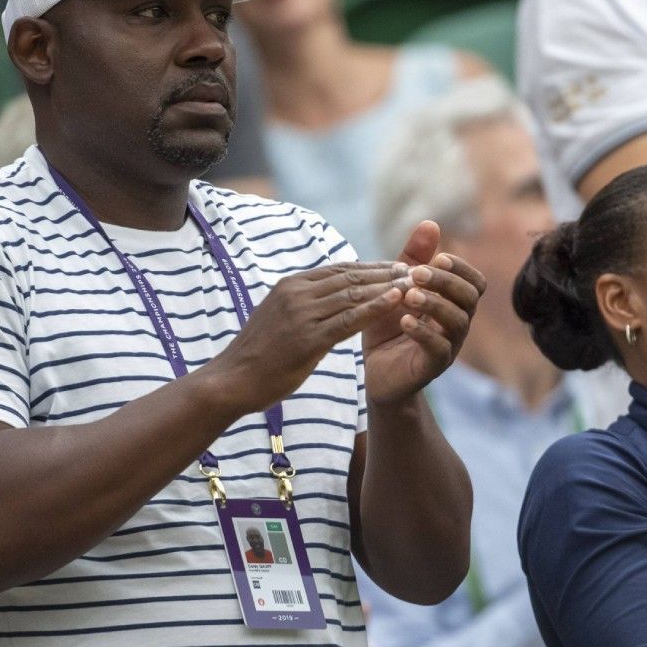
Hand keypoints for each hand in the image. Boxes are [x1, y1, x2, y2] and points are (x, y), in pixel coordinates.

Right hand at [210, 262, 409, 410]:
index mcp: (290, 285)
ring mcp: (302, 314)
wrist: (232, 380)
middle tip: (414, 270)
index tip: (396, 266)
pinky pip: (350, 319)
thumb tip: (328, 299)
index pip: (338, 269)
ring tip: (414, 283)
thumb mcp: (279, 318)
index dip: (370, 267)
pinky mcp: (308, 338)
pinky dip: (376, 307)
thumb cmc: (258, 355)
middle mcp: (296, 293)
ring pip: (353, 294)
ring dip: (387, 286)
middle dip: (384, 272)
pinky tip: (397, 301)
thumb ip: (303, 305)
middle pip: (350, 276)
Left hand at [362, 221, 485, 406]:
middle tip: (416, 273)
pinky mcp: (432, 367)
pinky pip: (439, 348)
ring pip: (458, 322)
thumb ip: (412, 258)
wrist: (377, 374)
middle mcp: (457, 324)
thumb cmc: (389, 329)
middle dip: (446, 281)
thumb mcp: (396, 288)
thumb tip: (430, 222)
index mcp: (453, 304)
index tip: (437, 256)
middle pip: (470, 298)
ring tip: (409, 296)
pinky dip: (423, 332)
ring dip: (435, 304)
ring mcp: (448, 346)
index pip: (475, 282)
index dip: (461, 267)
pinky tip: (404, 321)